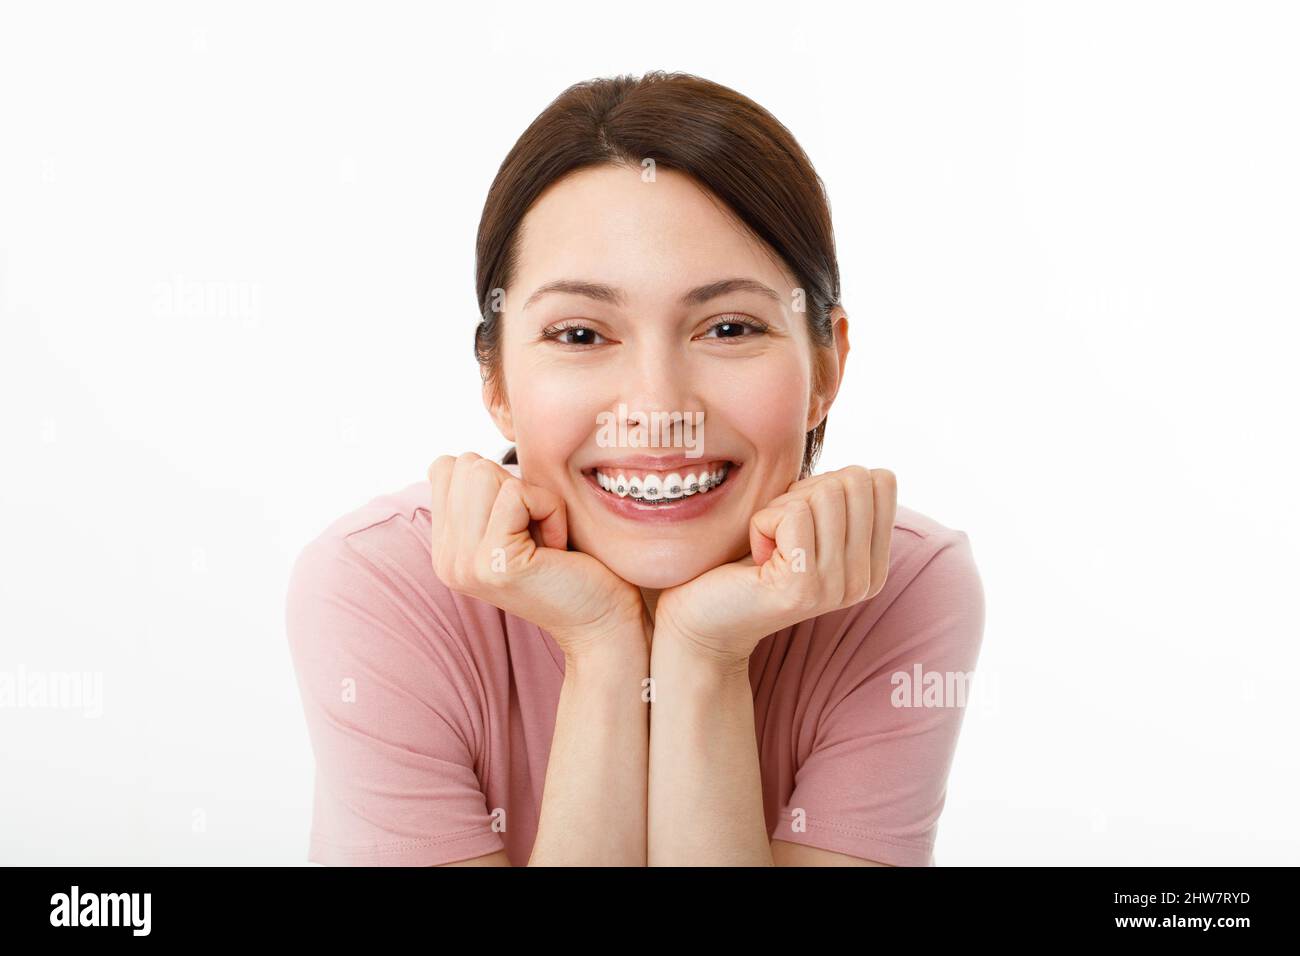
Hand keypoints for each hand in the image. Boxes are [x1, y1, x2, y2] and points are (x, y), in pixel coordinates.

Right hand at [428, 453, 647, 654]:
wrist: (604, 621)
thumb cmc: (572, 565)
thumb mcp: (515, 525)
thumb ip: (485, 495)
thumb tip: (472, 455)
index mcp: (446, 549)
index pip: (446, 468)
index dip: (496, 478)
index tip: (522, 521)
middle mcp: (446, 559)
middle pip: (465, 466)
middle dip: (514, 486)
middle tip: (537, 531)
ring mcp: (465, 564)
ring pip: (485, 473)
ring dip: (533, 497)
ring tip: (546, 539)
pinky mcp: (494, 562)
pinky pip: (517, 494)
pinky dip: (549, 509)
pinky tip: (557, 546)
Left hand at [655, 466, 897, 668]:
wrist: (704, 618)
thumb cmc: (749, 561)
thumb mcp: (810, 525)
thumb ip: (841, 500)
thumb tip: (864, 471)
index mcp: (874, 564)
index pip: (880, 480)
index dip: (829, 483)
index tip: (800, 520)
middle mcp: (864, 580)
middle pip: (853, 482)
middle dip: (805, 491)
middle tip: (780, 531)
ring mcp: (837, 586)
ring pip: (824, 494)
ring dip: (781, 508)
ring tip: (768, 545)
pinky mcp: (803, 586)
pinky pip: (793, 513)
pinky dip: (761, 523)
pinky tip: (757, 555)